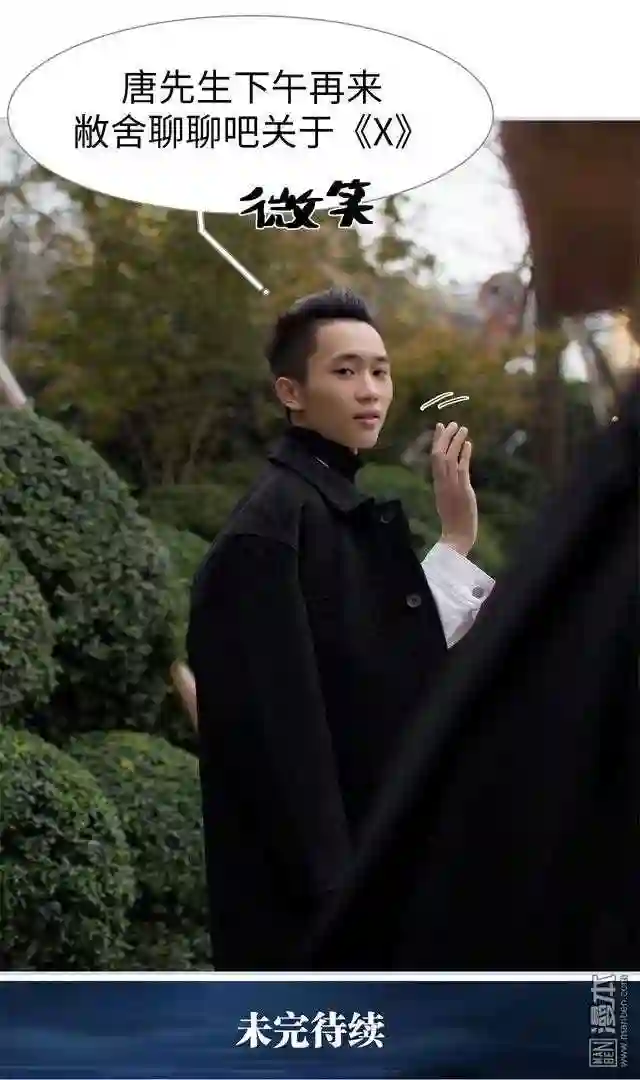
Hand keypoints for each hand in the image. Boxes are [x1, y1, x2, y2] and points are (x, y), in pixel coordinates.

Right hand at [431, 421, 477, 556]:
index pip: (434, 458)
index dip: (437, 441)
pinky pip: (461, 469)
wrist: (456, 536)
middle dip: (445, 437)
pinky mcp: (462, 490)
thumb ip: (450, 484)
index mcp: (437, 483)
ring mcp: (451, 486)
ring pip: (449, 458)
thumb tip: (456, 469)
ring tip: (462, 428)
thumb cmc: (454, 521)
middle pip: (439, 454)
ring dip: (455, 442)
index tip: (440, 426)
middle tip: (451, 422)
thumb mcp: (449, 499)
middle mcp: (442, 482)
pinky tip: (469, 444)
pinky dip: (464, 455)